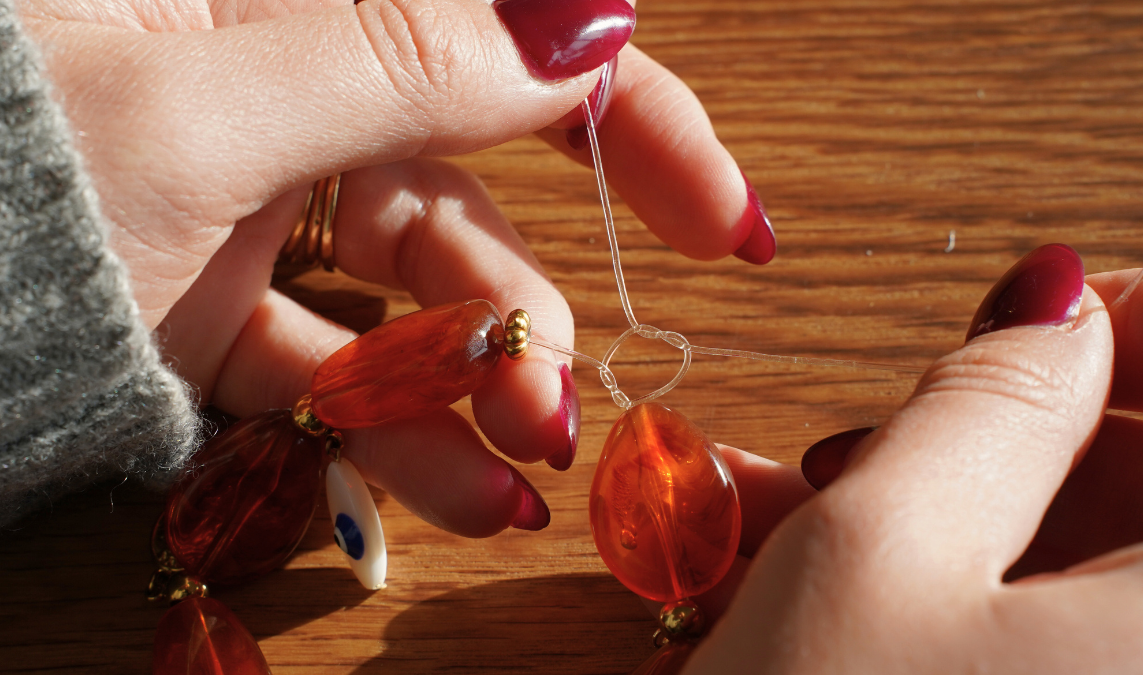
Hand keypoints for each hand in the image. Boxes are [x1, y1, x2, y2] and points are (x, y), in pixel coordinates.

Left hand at [19, 0, 771, 534]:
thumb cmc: (4, 171)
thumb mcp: (201, 111)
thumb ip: (400, 60)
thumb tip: (592, 20)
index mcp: (295, 12)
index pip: (507, 49)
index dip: (635, 126)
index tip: (725, 222)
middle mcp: (288, 101)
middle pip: (468, 198)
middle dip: (531, 308)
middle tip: (574, 404)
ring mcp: (252, 210)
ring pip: (402, 300)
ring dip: (471, 388)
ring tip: (524, 470)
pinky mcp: (210, 307)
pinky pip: (325, 362)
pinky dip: (388, 426)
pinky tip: (460, 496)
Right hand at [682, 250, 1142, 671]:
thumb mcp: (878, 556)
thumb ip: (988, 400)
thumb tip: (1055, 304)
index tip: (1051, 318)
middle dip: (1007, 441)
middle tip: (879, 445)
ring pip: (1091, 565)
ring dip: (944, 524)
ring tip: (785, 519)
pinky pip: (1054, 637)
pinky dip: (949, 600)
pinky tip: (815, 586)